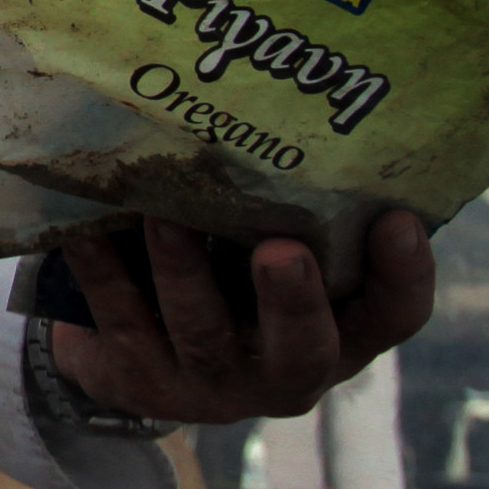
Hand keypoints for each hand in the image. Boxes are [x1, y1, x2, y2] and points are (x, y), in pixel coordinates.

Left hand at [46, 209, 434, 424]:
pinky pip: (121, 325)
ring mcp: (212, 386)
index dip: (403, 275)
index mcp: (341, 334)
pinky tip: (85, 230)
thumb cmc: (232, 272)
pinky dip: (103, 273)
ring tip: (164, 214)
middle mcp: (287, 371)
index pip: (392, 315)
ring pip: (201, 332)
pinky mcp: (141, 384)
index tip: (398, 219)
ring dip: (183, 272)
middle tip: (281, 251)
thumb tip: (283, 102)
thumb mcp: (273, 245)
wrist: (137, 346)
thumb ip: (293, 206)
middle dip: (292, 300)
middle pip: (304, 348)